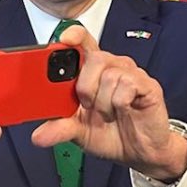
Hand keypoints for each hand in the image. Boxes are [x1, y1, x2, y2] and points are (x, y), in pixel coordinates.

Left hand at [31, 25, 186, 178]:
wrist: (139, 152)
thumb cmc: (110, 133)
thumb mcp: (78, 132)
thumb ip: (59, 128)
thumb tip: (38, 136)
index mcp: (91, 71)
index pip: (83, 42)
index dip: (74, 35)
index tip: (64, 40)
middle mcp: (111, 67)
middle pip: (94, 58)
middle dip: (85, 87)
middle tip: (88, 106)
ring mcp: (130, 74)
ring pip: (109, 75)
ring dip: (103, 102)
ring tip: (107, 113)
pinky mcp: (147, 85)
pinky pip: (127, 85)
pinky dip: (119, 103)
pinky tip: (123, 110)